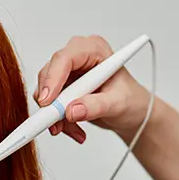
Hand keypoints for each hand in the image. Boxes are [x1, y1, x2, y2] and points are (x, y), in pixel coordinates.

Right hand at [33, 34, 152, 142]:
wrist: (132, 112)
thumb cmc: (132, 100)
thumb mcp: (118, 104)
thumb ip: (96, 106)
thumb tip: (72, 110)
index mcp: (94, 49)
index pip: (65, 58)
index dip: (52, 79)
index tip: (47, 101)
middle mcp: (78, 57)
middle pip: (50, 74)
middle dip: (51, 102)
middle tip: (56, 123)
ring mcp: (68, 72)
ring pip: (46, 92)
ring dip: (55, 115)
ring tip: (74, 130)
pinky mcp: (62, 87)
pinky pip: (49, 103)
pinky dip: (58, 119)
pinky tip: (74, 128)